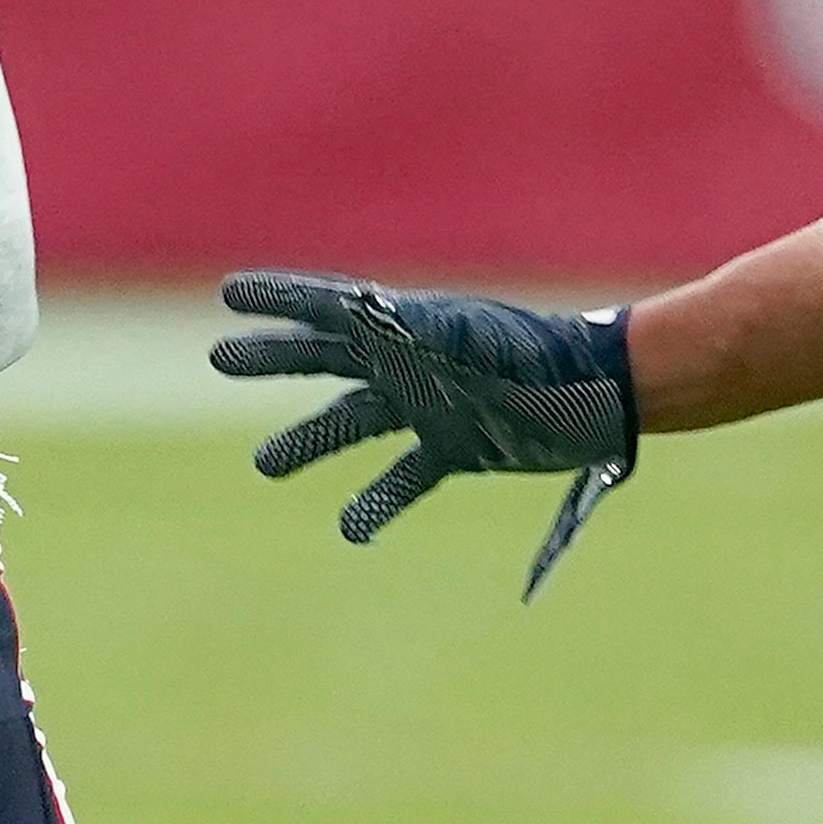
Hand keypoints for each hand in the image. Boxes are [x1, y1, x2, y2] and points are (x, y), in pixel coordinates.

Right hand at [212, 271, 638, 598]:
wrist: (599, 391)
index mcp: (405, 325)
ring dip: (309, 441)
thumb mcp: (463, 336)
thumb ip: (408, 326)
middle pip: (325, 359)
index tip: (229, 293)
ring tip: (266, 465)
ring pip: (353, 422)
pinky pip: (405, 478)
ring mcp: (432, 405)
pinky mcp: (459, 447)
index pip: (327, 307)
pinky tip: (349, 529)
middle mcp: (411, 362)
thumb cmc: (533, 353)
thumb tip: (351, 308)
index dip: (278, 297)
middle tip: (223, 360)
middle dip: (274, 359)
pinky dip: (376, 503)